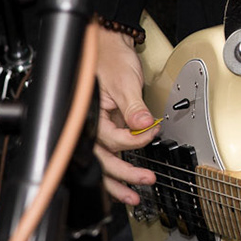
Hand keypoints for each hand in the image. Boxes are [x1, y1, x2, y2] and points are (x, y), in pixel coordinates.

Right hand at [91, 26, 158, 204]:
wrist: (107, 43)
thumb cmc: (110, 57)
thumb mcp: (124, 82)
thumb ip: (133, 108)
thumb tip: (143, 125)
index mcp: (89, 114)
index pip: (113, 138)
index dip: (134, 140)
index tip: (151, 133)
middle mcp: (89, 124)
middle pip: (103, 159)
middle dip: (124, 174)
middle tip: (145, 180)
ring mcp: (96, 127)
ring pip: (103, 163)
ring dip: (117, 182)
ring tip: (133, 197)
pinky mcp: (106, 126)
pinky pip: (109, 153)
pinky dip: (117, 168)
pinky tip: (125, 182)